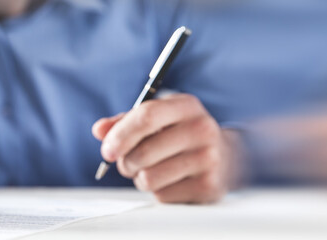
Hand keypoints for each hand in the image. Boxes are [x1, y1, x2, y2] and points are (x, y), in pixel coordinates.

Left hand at [92, 94, 241, 203]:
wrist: (226, 157)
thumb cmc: (182, 135)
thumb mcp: (159, 119)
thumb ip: (125, 121)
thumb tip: (100, 131)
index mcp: (187, 106)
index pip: (146, 116)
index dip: (120, 135)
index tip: (106, 152)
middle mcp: (202, 129)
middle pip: (143, 152)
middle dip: (126, 162)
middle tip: (130, 163)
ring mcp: (208, 159)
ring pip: (149, 178)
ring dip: (141, 179)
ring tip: (152, 171)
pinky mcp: (208, 186)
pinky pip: (162, 195)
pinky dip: (158, 192)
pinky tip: (171, 181)